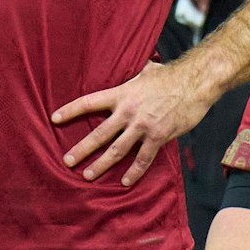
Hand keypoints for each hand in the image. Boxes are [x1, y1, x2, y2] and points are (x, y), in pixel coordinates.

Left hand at [53, 60, 209, 184]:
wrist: (195, 83)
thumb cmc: (169, 75)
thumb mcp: (145, 71)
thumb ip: (131, 74)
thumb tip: (127, 66)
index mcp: (121, 94)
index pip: (89, 103)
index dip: (70, 110)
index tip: (54, 118)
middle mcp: (128, 111)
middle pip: (99, 133)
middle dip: (81, 149)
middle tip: (67, 161)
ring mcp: (143, 126)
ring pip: (117, 150)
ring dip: (101, 164)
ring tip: (87, 175)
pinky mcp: (159, 137)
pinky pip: (143, 159)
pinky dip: (134, 172)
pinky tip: (125, 182)